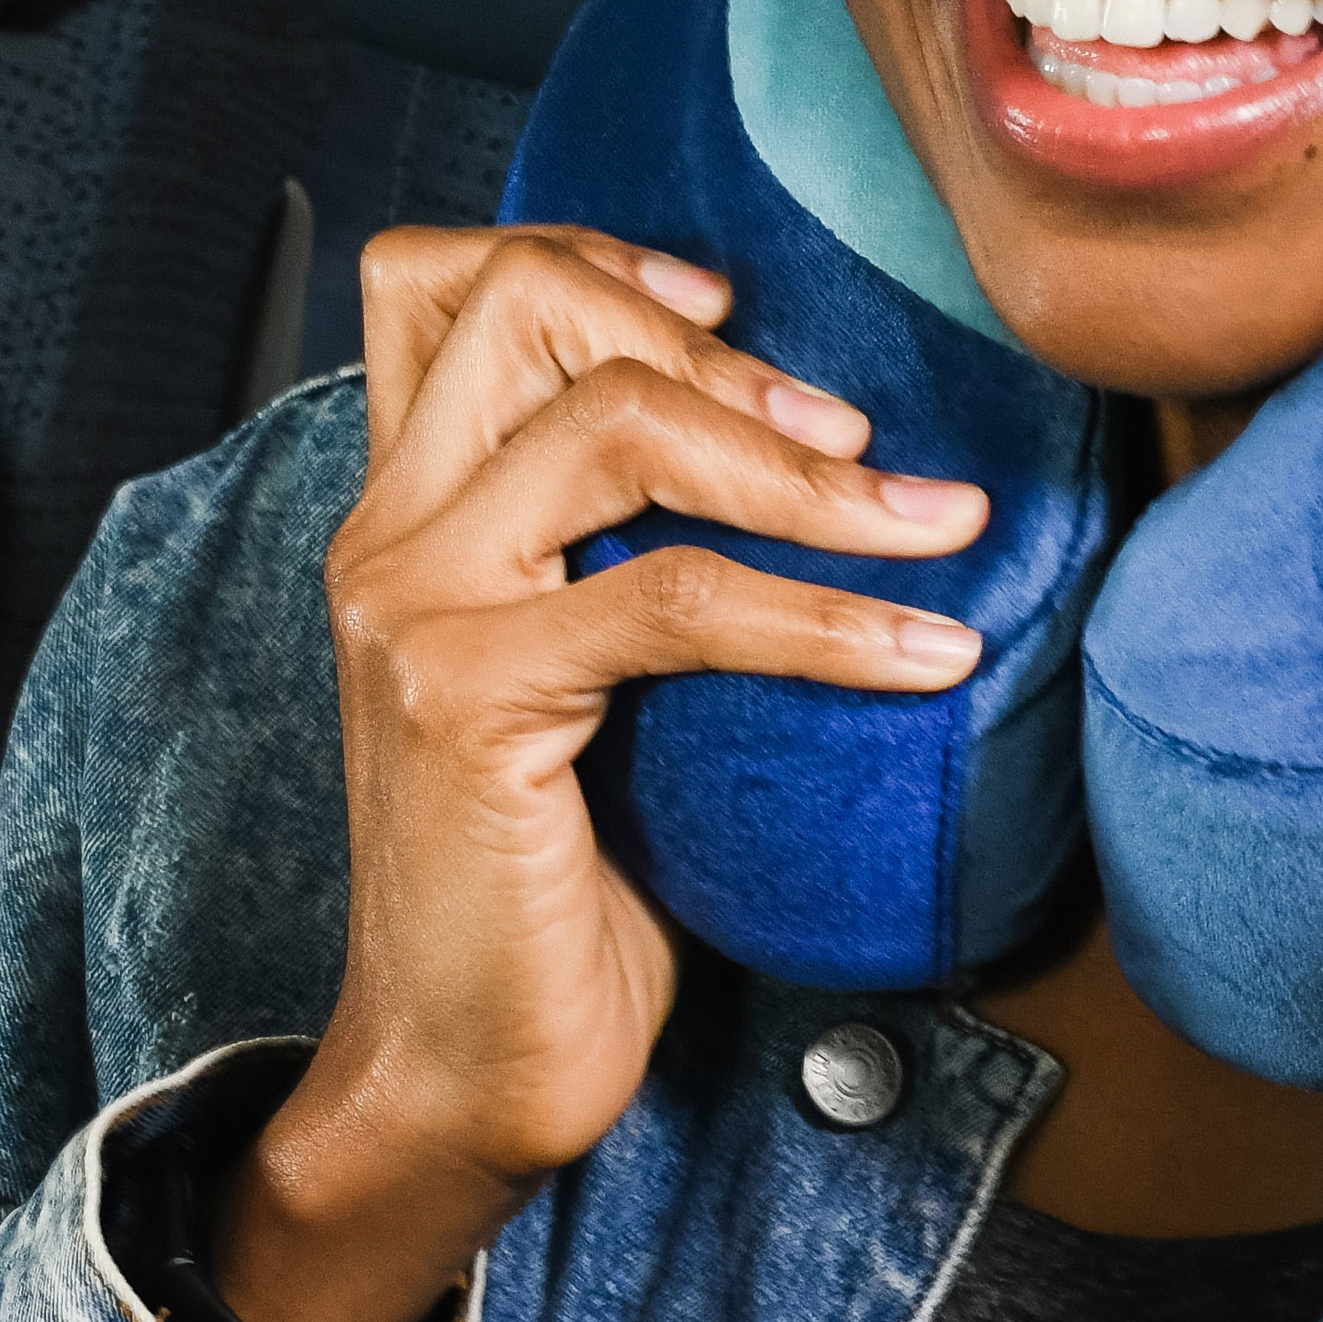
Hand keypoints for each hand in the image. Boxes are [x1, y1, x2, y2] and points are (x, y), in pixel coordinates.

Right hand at [207, 221, 986, 1321]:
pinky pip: (682, 602)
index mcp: (402, 515)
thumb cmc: (546, 887)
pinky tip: (925, 652)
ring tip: (935, 521)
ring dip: (810, 470)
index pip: (440, 281)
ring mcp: (416, 609)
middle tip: (852, 433)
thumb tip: (800, 454)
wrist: (464, 1070)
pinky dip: (829, 617)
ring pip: (622, 426)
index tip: (726, 304)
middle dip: (718, 342)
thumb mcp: (575, 680)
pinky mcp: (470, 699)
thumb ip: (617, 556)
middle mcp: (388, 536)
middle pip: (528, 304)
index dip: (588, 251)